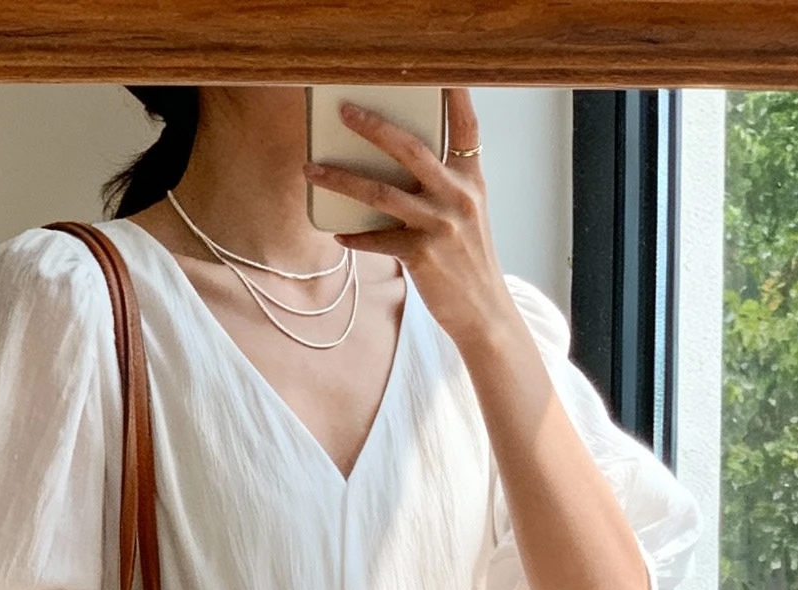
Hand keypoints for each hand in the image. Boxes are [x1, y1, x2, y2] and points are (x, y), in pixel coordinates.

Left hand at [304, 89, 515, 353]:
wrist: (485, 313)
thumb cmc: (469, 262)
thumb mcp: (467, 216)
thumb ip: (441, 187)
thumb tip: (392, 168)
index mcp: (471, 181)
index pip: (467, 128)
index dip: (455, 94)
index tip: (439, 68)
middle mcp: (457, 197)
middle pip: (410, 148)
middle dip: (372, 125)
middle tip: (343, 110)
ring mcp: (439, 225)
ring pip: (380, 191)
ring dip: (341, 179)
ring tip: (312, 170)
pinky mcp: (421, 255)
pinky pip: (376, 239)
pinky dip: (354, 237)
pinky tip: (338, 233)